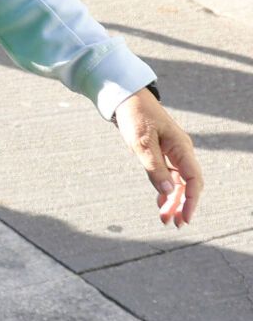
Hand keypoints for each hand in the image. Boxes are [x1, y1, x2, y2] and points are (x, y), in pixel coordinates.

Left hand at [114, 89, 201, 227]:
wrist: (126, 97)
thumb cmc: (135, 116)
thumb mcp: (141, 143)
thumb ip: (154, 167)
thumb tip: (169, 193)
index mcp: (182, 147)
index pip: (194, 179)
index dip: (191, 200)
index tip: (185, 217)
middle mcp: (181, 151)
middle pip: (188, 184)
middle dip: (182, 204)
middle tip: (174, 223)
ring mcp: (173, 152)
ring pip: (178, 181)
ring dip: (172, 200)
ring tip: (166, 219)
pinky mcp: (162, 152)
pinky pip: (168, 175)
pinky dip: (165, 189)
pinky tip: (161, 202)